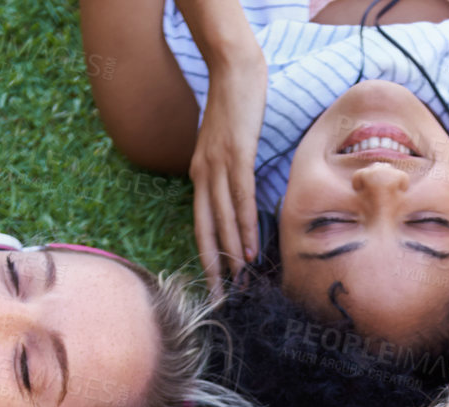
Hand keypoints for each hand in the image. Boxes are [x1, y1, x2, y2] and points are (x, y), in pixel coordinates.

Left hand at [189, 50, 267, 292]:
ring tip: (238, 282)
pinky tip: (250, 248)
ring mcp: (218, 165)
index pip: (201, 223)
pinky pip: (240, 198)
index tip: (215, 282)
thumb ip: (228, 168)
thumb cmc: (235, 104)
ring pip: (222, 219)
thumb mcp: (226, 143)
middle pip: (205, 229)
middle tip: (219, 297)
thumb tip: (239, 193)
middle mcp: (202, 173)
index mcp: (199, 173)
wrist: (234, 67)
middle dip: (212, 266)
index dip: (208, 255)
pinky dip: (244, 225)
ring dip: (231, 253)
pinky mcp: (237, 155)